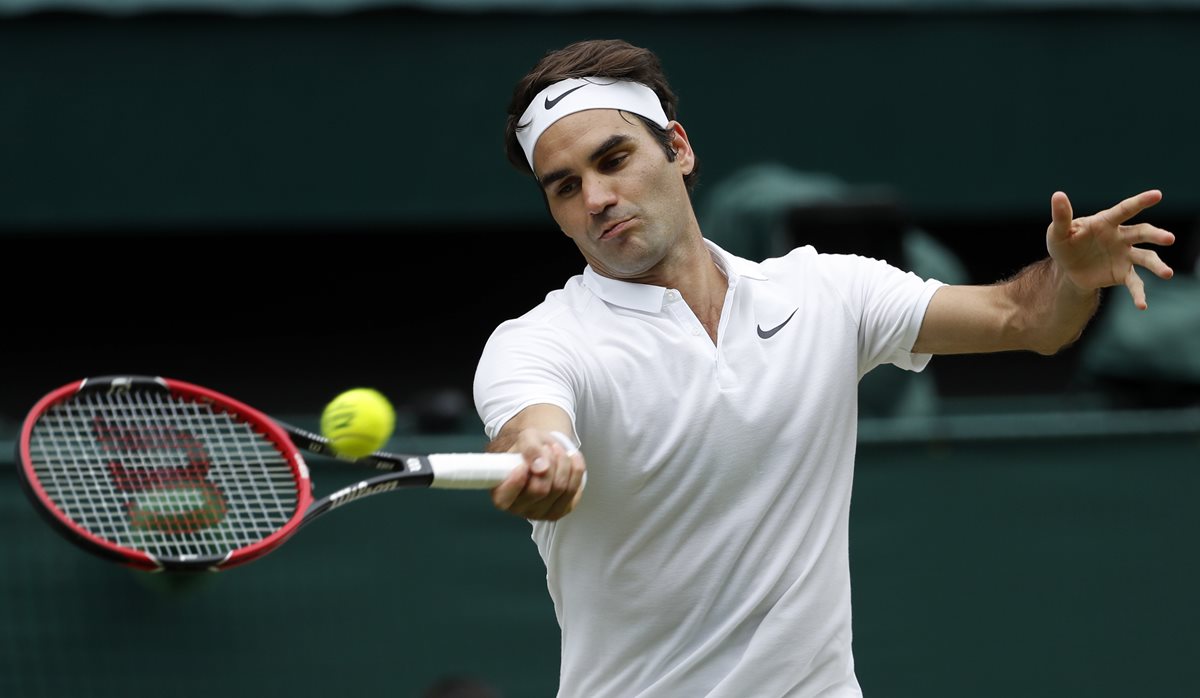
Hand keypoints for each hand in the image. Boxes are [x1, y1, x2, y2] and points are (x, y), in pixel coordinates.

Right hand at [492, 429, 585, 520]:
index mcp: (500, 493)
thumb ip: (529, 448)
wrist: (545, 453)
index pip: (504, 498)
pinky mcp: (561, 510)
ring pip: (560, 488)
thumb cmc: (529, 448)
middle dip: (548, 462)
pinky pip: (574, 490)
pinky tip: (570, 459)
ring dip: (563, 462)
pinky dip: (576, 469)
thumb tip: (541, 467)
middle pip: (540, 490)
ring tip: (557, 450)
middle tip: (546, 449)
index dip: (515, 482)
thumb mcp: (525, 438)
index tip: (522, 465)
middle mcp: (519, 508)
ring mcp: (541, 513)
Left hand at [1046, 189, 1174, 308]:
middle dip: (1156, 235)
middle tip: (1169, 239)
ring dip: (1157, 265)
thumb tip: (1058, 195)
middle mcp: (1121, 237)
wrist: (1068, 269)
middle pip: (1142, 233)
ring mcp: (1125, 255)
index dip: (1140, 202)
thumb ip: (1061, 216)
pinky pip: (1135, 283)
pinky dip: (1138, 294)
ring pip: (1146, 258)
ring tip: (1167, 273)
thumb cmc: (1065, 244)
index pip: (1125, 210)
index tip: (1157, 195)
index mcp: (1106, 222)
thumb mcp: (1058, 232)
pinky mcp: (1123, 273)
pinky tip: (1142, 306)